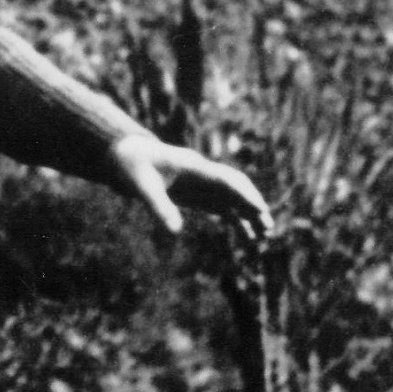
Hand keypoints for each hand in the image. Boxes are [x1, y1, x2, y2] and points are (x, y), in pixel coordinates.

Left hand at [110, 133, 272, 240]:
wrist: (124, 155)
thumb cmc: (132, 167)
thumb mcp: (140, 187)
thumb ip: (158, 207)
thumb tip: (176, 232)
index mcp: (193, 166)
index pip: (225, 180)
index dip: (244, 194)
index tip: (260, 209)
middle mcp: (202, 173)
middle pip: (235, 187)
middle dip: (252, 205)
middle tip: (267, 226)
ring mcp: (200, 183)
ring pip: (231, 198)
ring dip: (248, 215)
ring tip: (263, 236)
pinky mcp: (195, 193)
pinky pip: (221, 206)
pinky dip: (235, 219)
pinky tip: (246, 235)